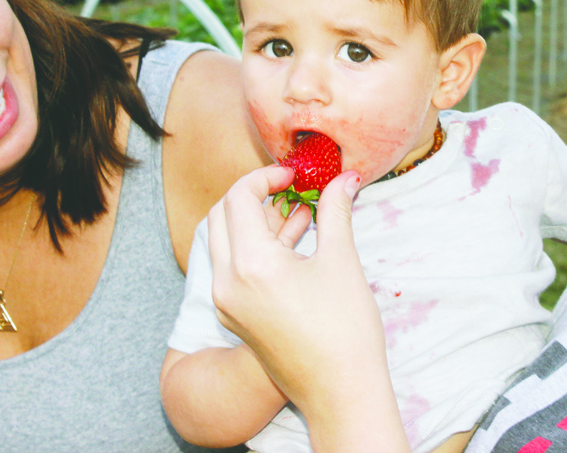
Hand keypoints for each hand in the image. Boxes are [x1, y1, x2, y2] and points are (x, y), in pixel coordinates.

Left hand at [206, 165, 409, 451]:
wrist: (339, 393)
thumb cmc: (345, 330)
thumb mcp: (341, 261)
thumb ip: (335, 211)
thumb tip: (345, 178)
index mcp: (250, 264)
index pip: (238, 197)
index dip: (265, 177)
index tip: (295, 175)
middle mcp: (227, 282)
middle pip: (221, 216)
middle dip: (253, 195)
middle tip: (289, 189)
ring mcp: (227, 302)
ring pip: (224, 242)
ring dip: (253, 221)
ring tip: (297, 214)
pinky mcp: (234, 317)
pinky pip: (232, 268)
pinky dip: (254, 248)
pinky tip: (292, 242)